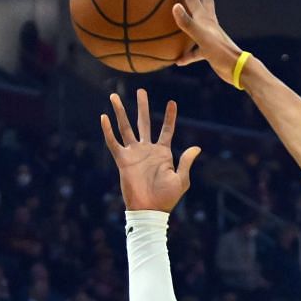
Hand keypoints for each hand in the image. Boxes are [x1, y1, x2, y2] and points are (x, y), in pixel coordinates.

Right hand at [100, 90, 202, 213]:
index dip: (170, 116)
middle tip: (141, 91)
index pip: (166, 130)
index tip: (172, 102)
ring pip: (126, 127)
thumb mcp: (181, 179)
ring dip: (120, 112)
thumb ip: (186, 162)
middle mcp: (147, 150)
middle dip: (142, 106)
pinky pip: (113, 142)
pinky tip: (104, 117)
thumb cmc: (167, 198)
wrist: (149, 210)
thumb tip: (196, 148)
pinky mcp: (122, 160)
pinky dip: (108, 130)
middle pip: (144, 122)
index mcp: (163, 153)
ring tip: (115, 96)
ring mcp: (134, 153)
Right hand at [166, 0, 243, 76]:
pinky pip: (194, 52)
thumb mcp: (202, 37)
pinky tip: (178, 60)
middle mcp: (208, 24)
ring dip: (190, 16)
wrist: (237, 70)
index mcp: (205, 18)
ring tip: (184, 10)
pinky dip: (186, 55)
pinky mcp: (209, 51)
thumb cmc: (220, 53)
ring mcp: (209, 37)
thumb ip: (188, 23)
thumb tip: (175, 6)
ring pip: (197, 23)